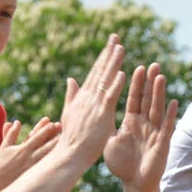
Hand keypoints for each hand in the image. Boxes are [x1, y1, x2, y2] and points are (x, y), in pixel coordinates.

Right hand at [0, 117, 61, 177]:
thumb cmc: (2, 162)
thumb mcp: (5, 146)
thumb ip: (11, 133)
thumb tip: (16, 122)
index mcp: (23, 149)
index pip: (35, 137)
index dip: (43, 129)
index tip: (51, 122)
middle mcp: (30, 157)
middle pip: (45, 145)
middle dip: (54, 136)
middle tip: (63, 129)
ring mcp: (35, 166)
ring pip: (49, 156)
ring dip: (57, 148)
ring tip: (67, 141)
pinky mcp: (36, 174)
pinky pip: (47, 166)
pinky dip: (55, 160)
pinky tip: (64, 156)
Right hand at [58, 34, 126, 163]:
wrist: (69, 154)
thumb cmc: (71, 138)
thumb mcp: (70, 112)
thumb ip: (71, 95)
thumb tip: (70, 79)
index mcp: (82, 97)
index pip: (94, 73)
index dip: (102, 58)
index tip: (110, 45)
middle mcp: (87, 97)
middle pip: (100, 71)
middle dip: (108, 53)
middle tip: (116, 37)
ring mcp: (94, 105)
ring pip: (105, 80)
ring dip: (113, 63)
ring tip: (121, 48)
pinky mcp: (101, 115)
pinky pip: (110, 97)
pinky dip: (115, 85)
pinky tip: (122, 73)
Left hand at [104, 63, 177, 191]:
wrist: (134, 183)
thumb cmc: (121, 165)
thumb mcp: (110, 142)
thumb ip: (106, 126)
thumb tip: (95, 113)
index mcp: (131, 122)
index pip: (134, 99)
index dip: (135, 84)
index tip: (136, 67)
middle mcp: (144, 123)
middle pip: (147, 99)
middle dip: (149, 82)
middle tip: (152, 64)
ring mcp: (154, 131)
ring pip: (157, 108)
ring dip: (159, 93)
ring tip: (160, 76)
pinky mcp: (162, 142)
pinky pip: (167, 126)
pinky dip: (170, 115)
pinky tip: (173, 102)